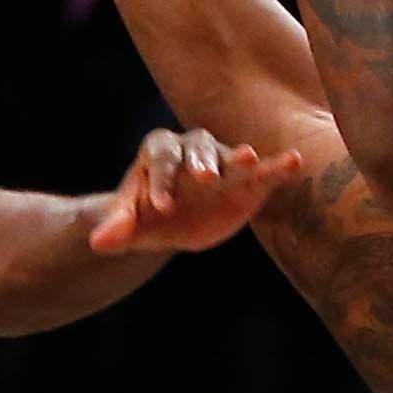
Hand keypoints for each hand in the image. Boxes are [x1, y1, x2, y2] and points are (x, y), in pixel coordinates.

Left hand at [92, 128, 302, 253]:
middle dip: (201, 162)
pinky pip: (265, 171)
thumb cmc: (146, 216)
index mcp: (160, 152)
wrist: (171, 222)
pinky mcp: (248, 181)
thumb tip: (98, 243)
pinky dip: (278, 166)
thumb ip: (116, 229)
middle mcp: (193, 150)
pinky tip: (294, 162)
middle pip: (198, 149)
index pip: (161, 160)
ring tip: (250, 157)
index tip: (161, 207)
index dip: (161, 182)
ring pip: (230, 156)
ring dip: (239, 158)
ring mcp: (223, 163)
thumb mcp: (129, 224)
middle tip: (203, 178)